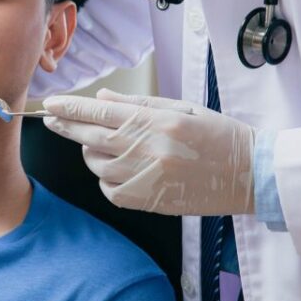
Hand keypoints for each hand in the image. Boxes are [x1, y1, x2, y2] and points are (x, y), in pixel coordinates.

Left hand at [42, 89, 255, 215]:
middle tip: (51, 120)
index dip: (70, 108)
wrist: (250, 173)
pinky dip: (107, 179)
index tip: (50, 104)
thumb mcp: (180, 108)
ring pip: (98, 165)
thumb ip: (137, 104)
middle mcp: (149, 149)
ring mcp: (148, 177)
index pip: (100, 112)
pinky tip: (118, 170)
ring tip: (107, 145)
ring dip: (93, 153)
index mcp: (157, 121)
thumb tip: (100, 99)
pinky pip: (111, 191)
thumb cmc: (218, 135)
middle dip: (67, 127)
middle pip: (91, 137)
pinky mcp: (150, 201)